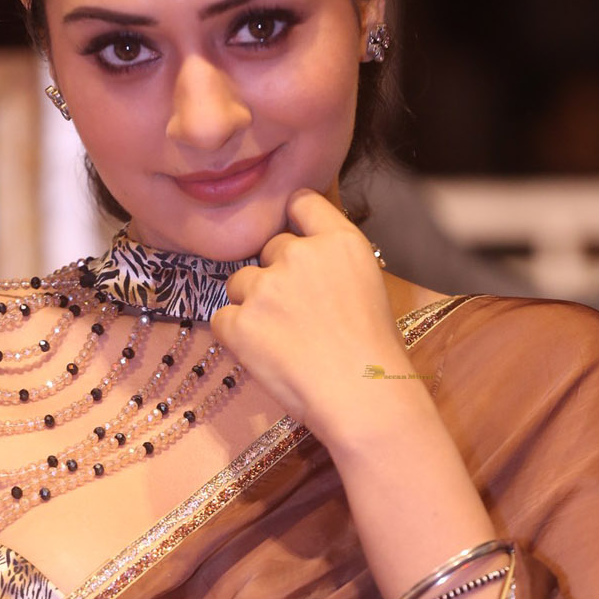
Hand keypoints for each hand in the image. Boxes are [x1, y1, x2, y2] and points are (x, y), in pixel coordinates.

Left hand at [211, 189, 409, 445]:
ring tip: (282, 340)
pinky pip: (222, 319)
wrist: (364, 396)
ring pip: (239, 282)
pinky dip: (236, 337)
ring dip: (251, 305)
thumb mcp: (368, 286)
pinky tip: (266, 356)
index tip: (294, 241)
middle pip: (269, 249)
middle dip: (275, 275)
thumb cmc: (375, 353)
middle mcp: (300, 254)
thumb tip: (307, 265)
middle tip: (296, 315)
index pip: (301, 202)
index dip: (294, 219)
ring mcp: (266, 286)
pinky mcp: (239, 321)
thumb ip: (333, 264)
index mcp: (339, 242)